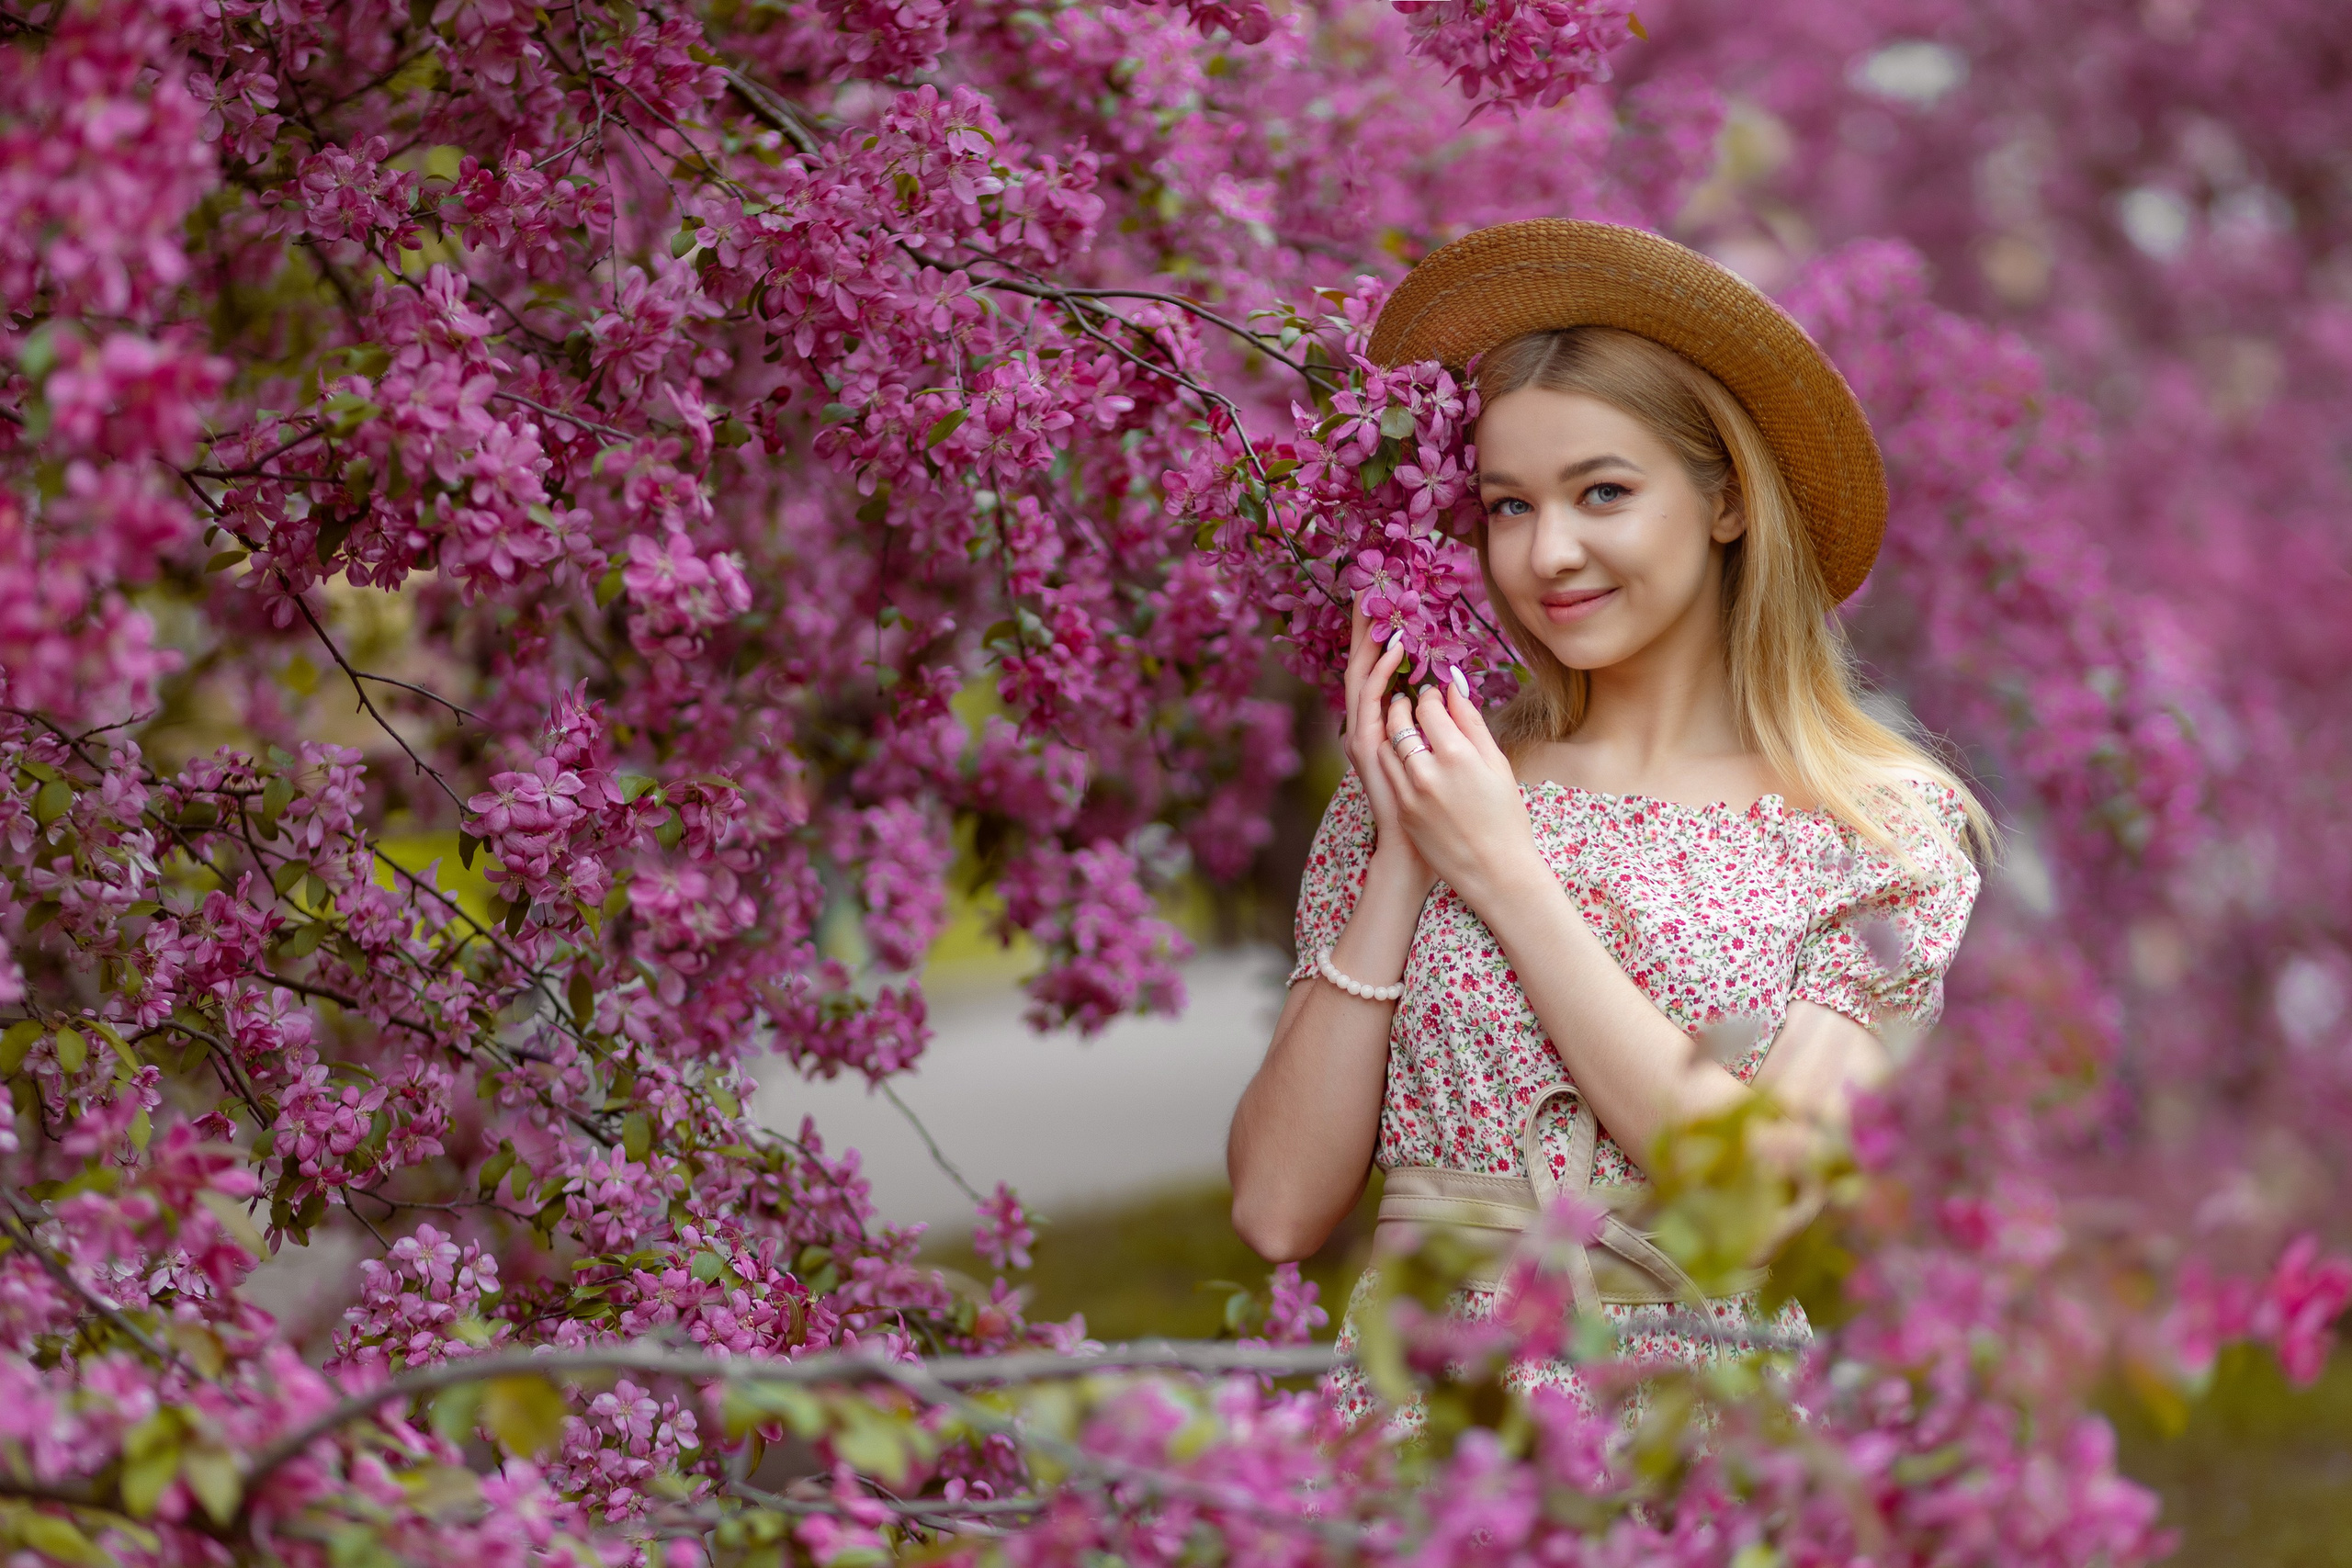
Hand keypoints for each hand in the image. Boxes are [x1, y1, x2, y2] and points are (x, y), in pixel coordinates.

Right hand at [1341, 601, 1433, 892]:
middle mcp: (1369, 727)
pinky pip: (1370, 701)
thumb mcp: (1445, 757)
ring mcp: (1363, 737)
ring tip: (1376, 605)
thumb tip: (1453, 687)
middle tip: (1367, 587)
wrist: (1413, 852)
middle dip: (1364, 627)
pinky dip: (1381, 673)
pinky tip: (1395, 649)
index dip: (1381, 636)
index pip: (1381, 671)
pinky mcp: (1365, 748)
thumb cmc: (1434, 811)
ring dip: (1368, 640)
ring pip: (1362, 676)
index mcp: (1385, 727)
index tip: (1389, 602)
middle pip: (1364, 665)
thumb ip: (1445, 722)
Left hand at [1373, 667, 1543, 912]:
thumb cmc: (1505, 817)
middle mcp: (1426, 772)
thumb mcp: (1497, 765)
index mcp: (1457, 755)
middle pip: (1399, 722)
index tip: (1433, 694)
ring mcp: (1409, 794)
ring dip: (1392, 731)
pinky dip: (1393, 759)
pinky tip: (1407, 758)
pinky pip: (1388, 774)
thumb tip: (1454, 690)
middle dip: (1402, 706)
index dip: (1429, 695)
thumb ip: (1472, 724)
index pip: (1428, 707)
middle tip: (1410, 702)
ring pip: (1386, 746)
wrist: (1495, 871)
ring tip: (1406, 728)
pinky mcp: (1402, 811)